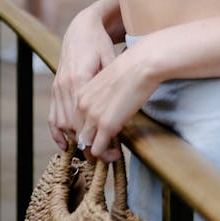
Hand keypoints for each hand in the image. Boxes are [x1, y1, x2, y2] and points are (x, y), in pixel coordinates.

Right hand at [48, 7, 118, 156]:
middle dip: (87, 143)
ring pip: (63, 123)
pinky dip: (57, 132)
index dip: (96, 136)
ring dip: (76, 138)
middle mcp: (65, 85)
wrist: (81, 29)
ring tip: (92, 150)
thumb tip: (125, 105)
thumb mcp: (111, 59)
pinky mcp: (55, 88)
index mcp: (79, 78)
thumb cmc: (100, 43)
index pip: (84, 117)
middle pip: (73, 124)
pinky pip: (52, 116)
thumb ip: (114, 81)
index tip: (109, 150)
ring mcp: (57, 87)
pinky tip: (65, 145)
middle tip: (104, 157)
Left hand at [73, 42, 157, 161]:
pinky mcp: (107, 125)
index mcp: (81, 94)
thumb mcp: (109, 81)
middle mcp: (82, 106)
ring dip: (99, 154)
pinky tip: (117, 154)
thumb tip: (110, 107)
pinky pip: (99, 150)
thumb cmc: (132, 68)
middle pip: (80, 135)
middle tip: (107, 148)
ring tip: (112, 154)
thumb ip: (103, 96)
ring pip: (87, 146)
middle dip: (92, 145)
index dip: (89, 132)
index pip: (77, 121)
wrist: (142, 64)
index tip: (101, 135)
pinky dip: (106, 156)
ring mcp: (93, 116)